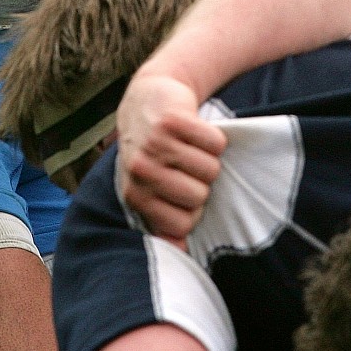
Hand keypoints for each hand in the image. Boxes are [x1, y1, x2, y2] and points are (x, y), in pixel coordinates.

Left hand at [115, 71, 225, 243]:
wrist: (147, 97)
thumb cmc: (152, 151)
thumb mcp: (148, 188)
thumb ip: (162, 221)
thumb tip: (181, 253)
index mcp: (134, 193)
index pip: (183, 225)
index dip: (192, 212)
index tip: (183, 193)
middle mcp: (140, 169)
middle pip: (199, 198)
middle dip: (202, 184)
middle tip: (186, 168)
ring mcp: (155, 143)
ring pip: (211, 170)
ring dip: (209, 159)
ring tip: (190, 148)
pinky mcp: (173, 118)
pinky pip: (216, 142)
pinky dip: (214, 137)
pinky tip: (194, 130)